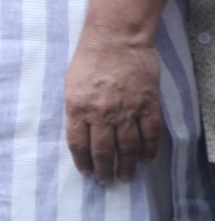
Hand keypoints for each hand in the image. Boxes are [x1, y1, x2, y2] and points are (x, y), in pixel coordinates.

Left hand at [64, 28, 162, 184]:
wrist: (116, 39)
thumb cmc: (89, 58)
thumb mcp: (71, 85)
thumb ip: (77, 109)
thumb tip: (81, 130)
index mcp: (78, 109)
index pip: (79, 144)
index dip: (83, 161)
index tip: (86, 172)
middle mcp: (102, 114)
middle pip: (103, 150)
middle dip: (104, 169)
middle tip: (106, 181)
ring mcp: (127, 111)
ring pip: (128, 147)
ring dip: (126, 165)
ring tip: (125, 177)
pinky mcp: (147, 105)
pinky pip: (150, 134)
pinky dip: (149, 150)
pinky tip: (146, 160)